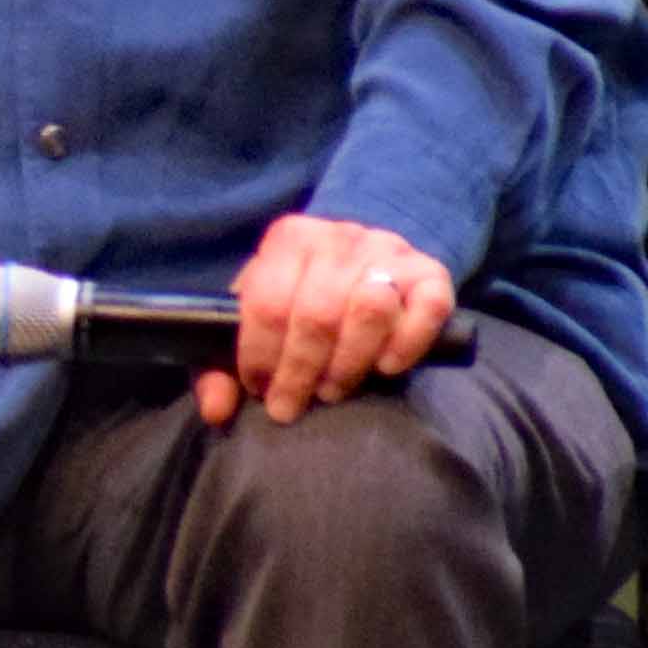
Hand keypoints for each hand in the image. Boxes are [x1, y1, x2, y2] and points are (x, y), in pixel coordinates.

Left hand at [200, 213, 455, 426]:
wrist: (365, 258)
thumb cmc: (299, 295)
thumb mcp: (254, 316)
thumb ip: (221, 362)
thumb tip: (215, 410)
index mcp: (289, 239)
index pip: (267, 303)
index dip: (260, 356)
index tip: (260, 390)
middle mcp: (339, 237)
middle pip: (317, 315)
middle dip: (300, 372)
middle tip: (292, 405)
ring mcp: (389, 251)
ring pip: (370, 310)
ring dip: (348, 363)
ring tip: (333, 390)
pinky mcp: (432, 272)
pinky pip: (427, 310)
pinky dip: (406, 345)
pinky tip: (384, 368)